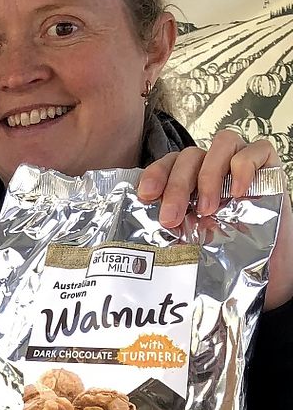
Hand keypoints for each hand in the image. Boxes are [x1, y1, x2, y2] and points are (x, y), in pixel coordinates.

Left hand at [138, 131, 292, 309]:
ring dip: (208, 175)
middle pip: (190, 156)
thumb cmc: (225, 250)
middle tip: (171, 217)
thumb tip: (141, 233)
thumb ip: (172, 226)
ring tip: (206, 209)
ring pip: (221, 143)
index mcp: (191, 178)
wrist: (264, 266)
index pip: (169, 162)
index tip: (146, 195)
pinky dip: (242, 168)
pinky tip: (236, 193)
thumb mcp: (191, 239)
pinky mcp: (268, 163)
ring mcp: (241, 160)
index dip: (155, 174)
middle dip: (177, 185)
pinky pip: (255, 150)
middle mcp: (213, 165)